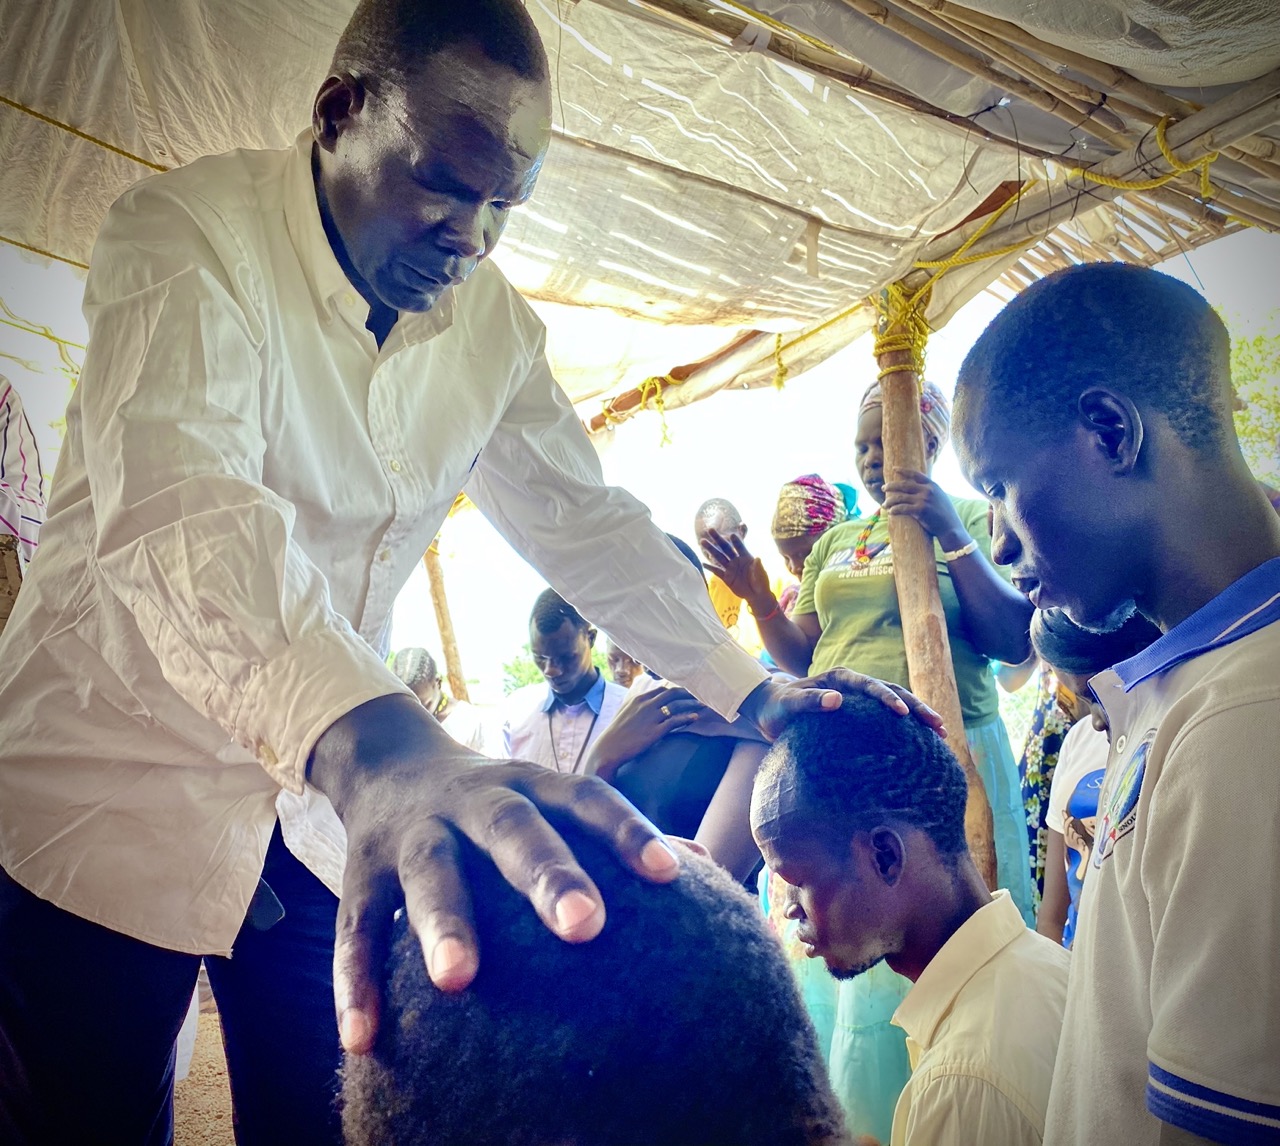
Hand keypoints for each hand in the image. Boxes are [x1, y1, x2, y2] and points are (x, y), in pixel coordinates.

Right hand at [308, 694, 680, 1053]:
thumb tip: (704, 866)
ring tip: (461, 981)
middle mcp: (474, 800)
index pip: (585, 797)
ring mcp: (414, 833)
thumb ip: (610, 833)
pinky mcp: (359, 871)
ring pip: (430, 872)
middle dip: (547, 872)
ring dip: (444, 922)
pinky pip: (356, 927)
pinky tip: (364, 1038)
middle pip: (512, 828)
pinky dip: (356, 981)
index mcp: (531, 785)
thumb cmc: (498, 801)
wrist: (388, 762)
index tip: (669, 874)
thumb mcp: (548, 800)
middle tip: (587, 926)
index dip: (625, 831)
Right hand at [587, 686, 706, 780]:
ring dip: (692, 704)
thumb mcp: (625, 713)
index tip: (687, 692)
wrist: (609, 749)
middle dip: (688, 693)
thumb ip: (637, 706)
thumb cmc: (616, 734)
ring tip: (704, 705)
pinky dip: (687, 717)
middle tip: (700, 695)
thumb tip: (646, 703)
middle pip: (672, 693)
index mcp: (639, 699)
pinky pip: (675, 721)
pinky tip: (696, 717)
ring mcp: (651, 717)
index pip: (662, 689)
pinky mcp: (654, 731)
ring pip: (676, 705)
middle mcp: (646, 704)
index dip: (676, 690)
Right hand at [699, 527, 773, 611]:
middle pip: (726, 548)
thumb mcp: (761, 574)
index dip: (736, 541)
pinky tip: (703, 563)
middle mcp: (736, 560)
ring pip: (719, 557)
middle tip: (710, 530)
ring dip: (711, 550)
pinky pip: (717, 571)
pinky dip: (710, 567)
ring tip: (702, 542)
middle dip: (718, 539)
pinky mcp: (726, 577)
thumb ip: (758, 567)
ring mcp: (730, 568)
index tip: (731, 535)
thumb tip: (758, 558)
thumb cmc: (761, 582)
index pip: (740, 547)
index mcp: (746, 557)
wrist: (756, 594)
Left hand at [737, 669, 946, 741]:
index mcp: (839, 678)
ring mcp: (859, 698)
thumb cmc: (777, 708)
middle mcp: (853, 684)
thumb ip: (809, 701)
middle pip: (892, 690)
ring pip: (896, 701)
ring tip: (941, 731)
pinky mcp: (860, 712)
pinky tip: (924, 741)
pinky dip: (906, 726)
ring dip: (918, 714)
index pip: (870, 685)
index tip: (901, 713)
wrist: (770, 709)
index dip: (887, 697)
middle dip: (916, 706)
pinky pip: (887, 718)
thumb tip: (836, 700)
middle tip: (938, 724)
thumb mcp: (788, 705)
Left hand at [881, 468, 968, 548]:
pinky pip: (902, 508)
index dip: (904, 471)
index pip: (915, 474)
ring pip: (901, 497)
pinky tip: (890, 512)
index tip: (894, 469)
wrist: (951, 527)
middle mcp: (927, 490)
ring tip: (883, 504)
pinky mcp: (920, 510)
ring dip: (890, 500)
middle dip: (891, 486)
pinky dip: (894, 510)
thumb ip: (930, 491)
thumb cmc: (945, 514)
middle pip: (904, 485)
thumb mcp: (940, 497)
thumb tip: (918, 488)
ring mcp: (924, 500)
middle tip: (883, 488)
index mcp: (932, 485)